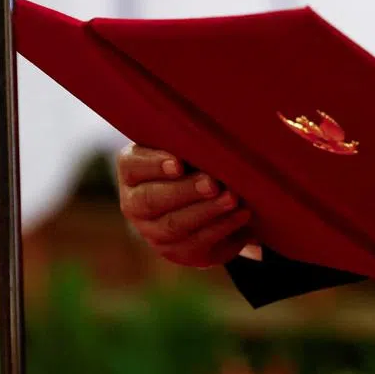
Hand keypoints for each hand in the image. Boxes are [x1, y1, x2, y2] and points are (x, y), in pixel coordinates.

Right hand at [116, 144, 253, 267]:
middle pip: (151, 200)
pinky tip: (241, 214)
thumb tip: (217, 122)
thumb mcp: (192, 144)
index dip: (154, 165)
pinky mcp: (178, 251)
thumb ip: (195, 137)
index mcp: (133, 170)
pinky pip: (196, 244)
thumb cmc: (199, 156)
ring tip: (233, 198)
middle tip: (213, 183)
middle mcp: (135, 203)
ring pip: (174, 226)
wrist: (210, 196)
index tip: (179, 163)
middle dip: (186, 191)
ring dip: (207, 212)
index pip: (132, 165)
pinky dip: (222, 228)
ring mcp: (153, 232)